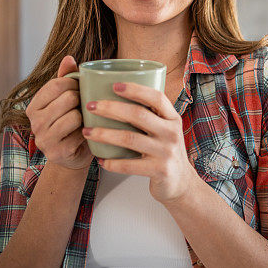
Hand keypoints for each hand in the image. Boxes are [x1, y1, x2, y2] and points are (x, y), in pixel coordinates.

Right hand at [25, 55, 93, 170]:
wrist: (73, 156)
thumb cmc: (71, 122)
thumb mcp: (66, 99)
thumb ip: (66, 78)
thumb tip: (68, 57)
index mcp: (33, 106)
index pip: (57, 83)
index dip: (75, 83)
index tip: (81, 88)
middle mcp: (34, 122)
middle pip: (68, 98)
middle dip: (82, 99)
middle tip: (85, 106)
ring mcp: (44, 139)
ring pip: (75, 115)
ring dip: (86, 117)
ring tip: (85, 120)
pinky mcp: (58, 152)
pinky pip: (82, 133)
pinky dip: (89, 131)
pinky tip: (87, 134)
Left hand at [82, 82, 196, 204]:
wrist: (180, 183)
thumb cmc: (165, 152)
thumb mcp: (165, 130)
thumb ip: (150, 116)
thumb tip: (116, 98)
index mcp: (173, 118)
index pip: (156, 97)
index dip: (136, 89)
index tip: (114, 85)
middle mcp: (172, 133)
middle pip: (138, 115)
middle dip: (111, 108)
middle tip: (91, 106)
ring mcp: (166, 152)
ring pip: (129, 138)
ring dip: (104, 134)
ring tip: (87, 131)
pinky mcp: (159, 170)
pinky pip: (129, 165)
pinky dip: (111, 162)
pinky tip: (99, 158)